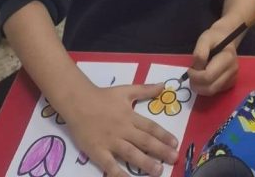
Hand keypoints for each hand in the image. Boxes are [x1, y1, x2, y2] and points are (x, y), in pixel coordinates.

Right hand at [63, 82, 177, 176]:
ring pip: (131, 154)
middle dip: (160, 150)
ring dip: (145, 163)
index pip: (151, 127)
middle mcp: (123, 130)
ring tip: (158, 171)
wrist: (78, 102)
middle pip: (145, 141)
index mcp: (130, 116)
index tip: (175, 143)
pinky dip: (118, 174)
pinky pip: (109, 165)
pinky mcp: (98, 151)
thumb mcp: (126, 90)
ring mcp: (110, 142)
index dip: (164, 135)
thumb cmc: (103, 96)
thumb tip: (163, 85)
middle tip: (174, 158)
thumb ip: (145, 89)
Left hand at [187, 22, 239, 95]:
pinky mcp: (231, 83)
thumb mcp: (204, 39)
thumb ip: (200, 53)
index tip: (190, 69)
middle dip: (196, 84)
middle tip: (191, 75)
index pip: (208, 76)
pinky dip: (206, 87)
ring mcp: (232, 78)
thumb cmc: (214, 37)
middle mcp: (232, 70)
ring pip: (212, 92)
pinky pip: (215, 91)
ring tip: (196, 76)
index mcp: (227, 58)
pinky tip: (204, 77)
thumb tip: (197, 69)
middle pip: (210, 88)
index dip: (195, 76)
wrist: (227, 37)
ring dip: (200, 87)